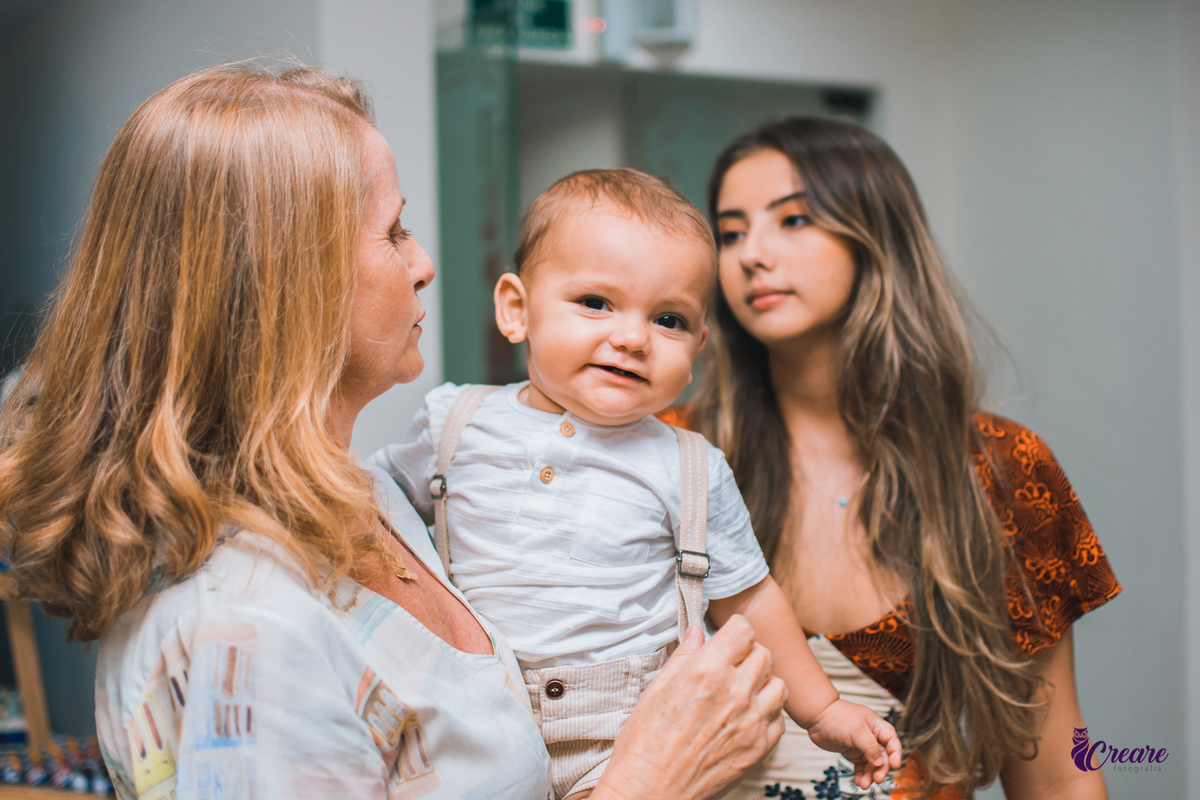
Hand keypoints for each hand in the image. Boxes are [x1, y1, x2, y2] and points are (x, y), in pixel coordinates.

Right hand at [590, 616, 786, 799]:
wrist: (651, 790)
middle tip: (733, 662)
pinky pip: (779, 719)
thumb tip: (697, 632)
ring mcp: (752, 722)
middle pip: (764, 654)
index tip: (730, 634)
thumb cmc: (645, 742)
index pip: (743, 630)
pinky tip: (746, 716)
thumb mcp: (657, 688)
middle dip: (749, 653)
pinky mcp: (759, 748)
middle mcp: (735, 693)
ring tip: (743, 689)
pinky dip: (767, 713)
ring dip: (763, 682)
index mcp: (708, 671)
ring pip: (779, 685)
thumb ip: (684, 656)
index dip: (736, 628)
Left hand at [805, 698, 901, 788]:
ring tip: (864, 784)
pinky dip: (861, 774)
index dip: (896, 753)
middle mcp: (871, 736)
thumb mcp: (857, 730)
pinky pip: (861, 766)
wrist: (817, 717)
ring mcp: (862, 745)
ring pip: (871, 764)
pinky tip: (859, 781)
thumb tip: (880, 762)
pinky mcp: (852, 752)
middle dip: (881, 768)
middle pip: (883, 756)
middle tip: (877, 779)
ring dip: (870, 775)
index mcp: (876, 726)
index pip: (892, 741)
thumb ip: (870, 747)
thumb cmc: (837, 717)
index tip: (895, 766)